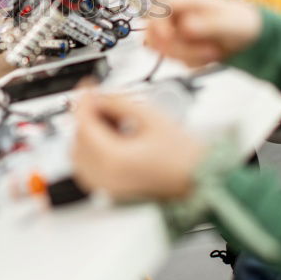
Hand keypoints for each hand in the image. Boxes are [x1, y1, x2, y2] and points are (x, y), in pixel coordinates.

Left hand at [72, 91, 205, 199]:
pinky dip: (92, 151)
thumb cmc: (186, 156)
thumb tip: (98, 94)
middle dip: (86, 117)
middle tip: (102, 101)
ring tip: (111, 120)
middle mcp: (106, 177)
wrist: (202, 180)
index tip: (88, 88)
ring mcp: (107, 187)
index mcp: (114, 160)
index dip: (84, 102)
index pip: (84, 125)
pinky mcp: (113, 191)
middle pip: (78, 140)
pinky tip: (111, 139)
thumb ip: (119, 102)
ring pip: (79, 156)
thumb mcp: (151, 117)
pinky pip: (88, 169)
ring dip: (87, 134)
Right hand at [144, 0, 262, 66]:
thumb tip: (185, 27)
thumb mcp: (229, 23)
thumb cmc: (240, 22)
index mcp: (185, 3)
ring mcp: (176, 33)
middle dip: (176, 48)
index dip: (157, 24)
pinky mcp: (180, 48)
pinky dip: (193, 61)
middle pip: (154, 34)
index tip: (169, 36)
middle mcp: (176, 17)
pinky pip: (176, 60)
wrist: (247, 35)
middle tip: (206, 53)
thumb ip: (208, 25)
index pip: (157, 10)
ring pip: (164, 50)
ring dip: (187, 56)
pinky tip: (211, 55)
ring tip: (214, 53)